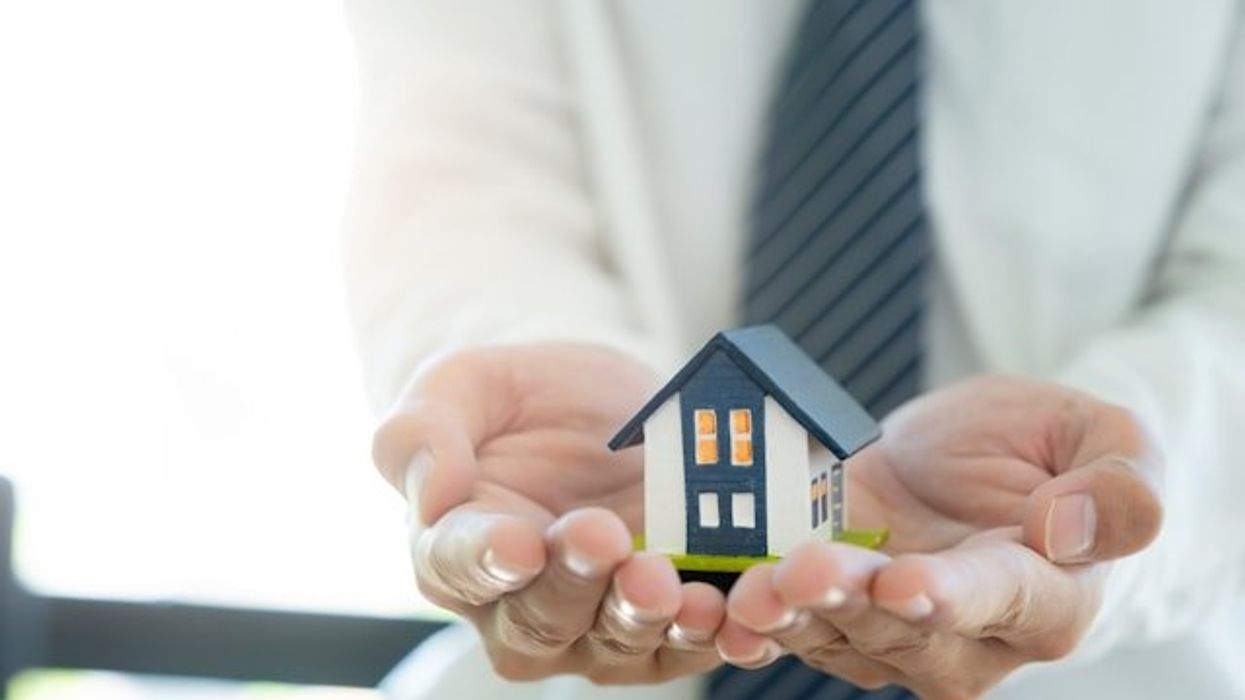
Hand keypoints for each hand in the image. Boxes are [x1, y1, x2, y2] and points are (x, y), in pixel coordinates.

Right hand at [372, 344, 727, 682]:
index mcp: (456, 549)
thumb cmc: (516, 403)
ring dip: (643, 617)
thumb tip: (434, 492)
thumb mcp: (460, 388)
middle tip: (603, 535)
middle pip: (540, 617)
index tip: (517, 541)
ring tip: (666, 581)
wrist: (601, 408)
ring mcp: (594, 624)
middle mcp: (519, 605)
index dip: (485, 560)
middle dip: (575, 582)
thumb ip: (423, 434)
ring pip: (615, 641)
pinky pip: (688, 645)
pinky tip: (725, 610)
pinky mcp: (665, 623)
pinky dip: (711, 635)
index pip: (458, 565)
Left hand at [717, 375, 1162, 698]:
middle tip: (802, 571)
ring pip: (838, 636)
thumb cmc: (1045, 453)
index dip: (953, 594)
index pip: (1002, 601)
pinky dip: (754, 618)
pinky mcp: (831, 617)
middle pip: (904, 628)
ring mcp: (892, 636)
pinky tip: (720, 602)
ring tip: (752, 587)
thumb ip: (1118, 487)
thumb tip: (1070, 527)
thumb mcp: (1105, 438)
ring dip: (790, 616)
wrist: (970, 466)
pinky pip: (792, 629)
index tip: (908, 578)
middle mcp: (968, 637)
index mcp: (1046, 596)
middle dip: (849, 600)